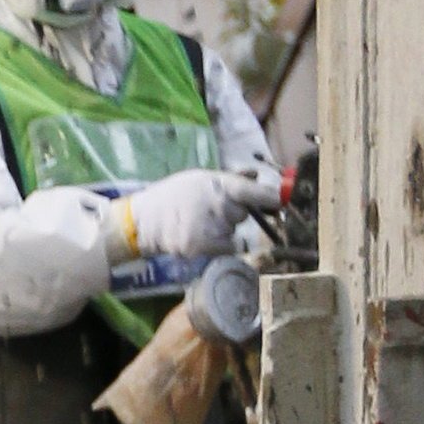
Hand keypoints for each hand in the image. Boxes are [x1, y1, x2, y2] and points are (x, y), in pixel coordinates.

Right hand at [110, 167, 281, 262]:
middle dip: (235, 213)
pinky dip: (217, 245)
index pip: (257, 193)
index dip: (273, 198)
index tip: (280, 202)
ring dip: (223, 230)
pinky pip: (225, 247)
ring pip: (233, 232)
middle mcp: (219, 206)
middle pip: (244, 214)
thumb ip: (230, 179)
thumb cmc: (173, 196)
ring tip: (199, 224)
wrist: (143, 221)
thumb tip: (256, 176)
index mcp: (219, 185)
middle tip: (212, 211)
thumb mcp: (199, 179)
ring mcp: (213, 228)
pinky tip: (199, 237)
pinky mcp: (206, 247)